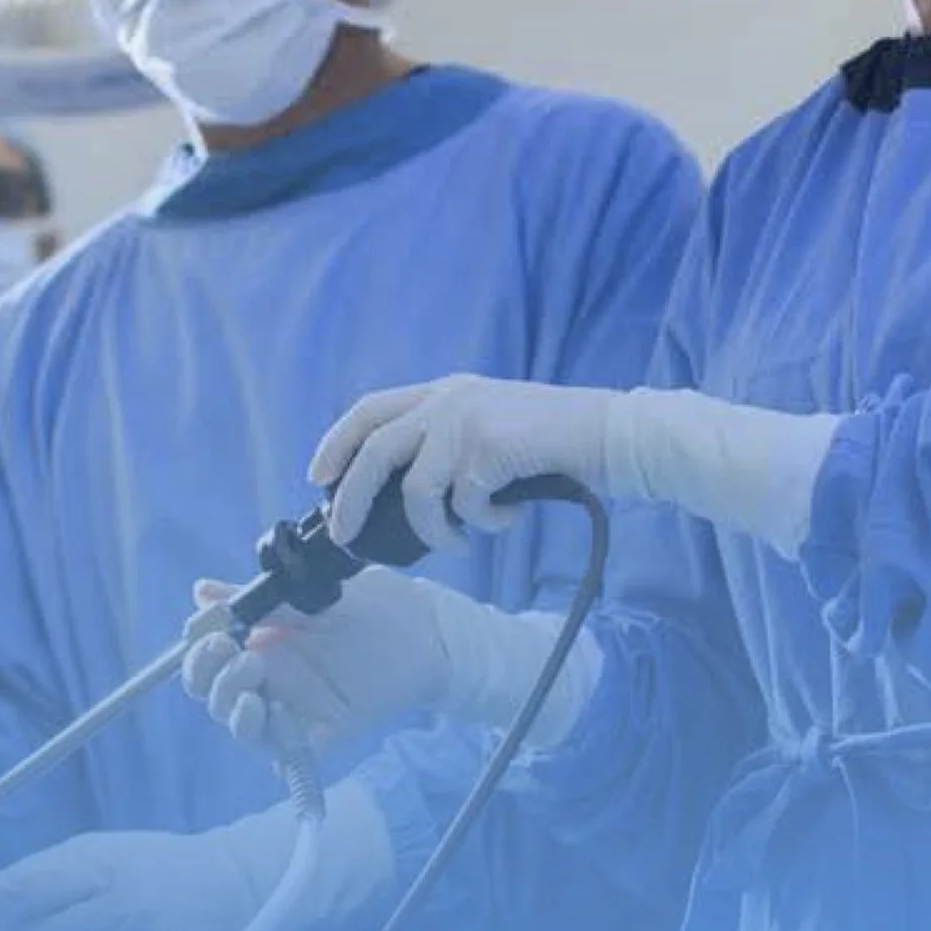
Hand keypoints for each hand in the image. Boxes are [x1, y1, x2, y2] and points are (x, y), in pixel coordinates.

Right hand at [181, 570, 457, 753]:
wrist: (427, 630)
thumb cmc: (371, 608)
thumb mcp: (310, 597)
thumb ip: (260, 601)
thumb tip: (202, 591)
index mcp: (258, 644)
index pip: (209, 659)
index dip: (198, 652)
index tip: (209, 631)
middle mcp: (268, 680)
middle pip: (214, 695)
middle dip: (209, 677)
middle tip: (231, 651)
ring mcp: (293, 708)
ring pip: (241, 726)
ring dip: (233, 709)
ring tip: (250, 688)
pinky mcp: (323, 733)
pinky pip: (287, 751)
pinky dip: (275, 739)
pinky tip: (278, 713)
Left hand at [311, 377, 618, 554]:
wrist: (612, 435)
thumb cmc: (555, 441)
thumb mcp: (491, 426)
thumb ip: (448, 444)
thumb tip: (406, 498)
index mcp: (444, 391)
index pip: (370, 410)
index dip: (336, 443)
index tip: (318, 478)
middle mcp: (448, 399)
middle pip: (374, 450)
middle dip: (352, 498)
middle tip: (346, 533)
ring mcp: (466, 421)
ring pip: (417, 491)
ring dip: (435, 528)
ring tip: (460, 540)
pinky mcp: (487, 449)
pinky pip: (464, 506)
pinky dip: (483, 523)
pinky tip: (509, 515)